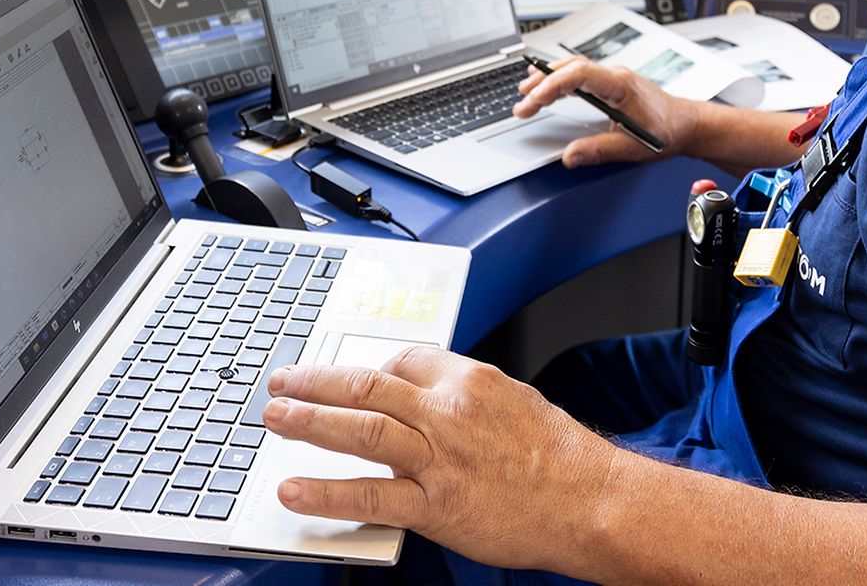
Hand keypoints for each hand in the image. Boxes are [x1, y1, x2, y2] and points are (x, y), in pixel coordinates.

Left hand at [262, 348, 619, 571]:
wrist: (590, 501)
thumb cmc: (562, 457)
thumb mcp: (515, 402)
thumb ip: (467, 398)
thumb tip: (429, 399)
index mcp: (469, 380)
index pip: (403, 360)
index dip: (368, 370)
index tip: (348, 381)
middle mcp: (448, 412)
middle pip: (367, 385)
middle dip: (316, 381)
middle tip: (283, 382)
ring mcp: (439, 459)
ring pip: (361, 429)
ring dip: (310, 421)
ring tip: (275, 418)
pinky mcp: (437, 505)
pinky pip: (371, 494)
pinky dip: (326, 491)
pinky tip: (295, 488)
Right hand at [513, 57, 701, 166]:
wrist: (688, 125)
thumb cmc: (668, 132)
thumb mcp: (633, 147)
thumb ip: (600, 151)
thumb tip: (570, 156)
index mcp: (621, 85)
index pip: (579, 74)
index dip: (553, 85)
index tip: (534, 101)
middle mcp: (616, 76)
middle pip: (571, 68)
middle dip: (543, 83)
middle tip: (522, 103)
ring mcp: (614, 78)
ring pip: (575, 68)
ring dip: (549, 78)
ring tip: (526, 92)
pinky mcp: (613, 84)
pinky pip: (581, 74)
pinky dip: (561, 80)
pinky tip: (549, 88)